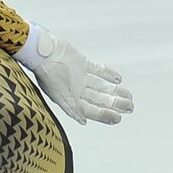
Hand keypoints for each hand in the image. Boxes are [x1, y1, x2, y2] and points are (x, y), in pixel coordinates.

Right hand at [16, 23, 133, 124]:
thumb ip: (72, 108)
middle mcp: (76, 90)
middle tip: (130, 108)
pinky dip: (108, 74)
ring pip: (101, 87)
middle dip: (115, 104)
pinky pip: (97, 69)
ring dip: (114, 92)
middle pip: (99, 100)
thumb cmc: (47, 74)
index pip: (92, 110)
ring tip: (129, 96)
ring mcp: (79, 76)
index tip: (119, 118)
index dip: (105, 115)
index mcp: (71, 99)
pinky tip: (118, 79)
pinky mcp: (81, 62)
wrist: (42, 51)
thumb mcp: (59, 95)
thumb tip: (84, 121)